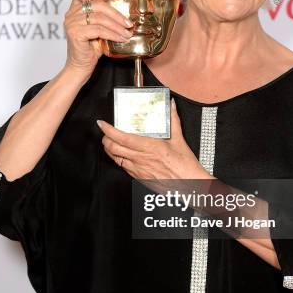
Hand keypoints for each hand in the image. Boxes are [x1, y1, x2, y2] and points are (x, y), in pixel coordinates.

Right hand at [63, 0, 134, 81]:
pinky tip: (121, 38)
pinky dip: (113, 34)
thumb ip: (105, 17)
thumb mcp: (99, 28)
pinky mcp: (75, 33)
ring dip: (117, 26)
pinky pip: (99, 30)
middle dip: (116, 13)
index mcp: (76, 9)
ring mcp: (72, 23)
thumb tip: (126, 12)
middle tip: (128, 23)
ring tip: (127, 32)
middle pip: (96, 5)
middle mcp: (71, 14)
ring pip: (100, 18)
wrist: (81, 66)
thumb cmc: (91, 48)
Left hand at [97, 99, 211, 179]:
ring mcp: (139, 170)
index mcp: (150, 147)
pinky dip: (119, 159)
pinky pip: (123, 167)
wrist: (189, 186)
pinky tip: (123, 155)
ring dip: (110, 149)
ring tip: (110, 142)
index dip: (108, 130)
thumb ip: (173, 120)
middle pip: (113, 148)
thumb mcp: (180, 140)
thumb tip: (171, 106)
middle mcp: (141, 159)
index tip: (102, 123)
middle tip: (105, 132)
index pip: (121, 138)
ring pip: (115, 159)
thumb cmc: (185, 166)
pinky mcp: (139, 178)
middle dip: (105, 139)